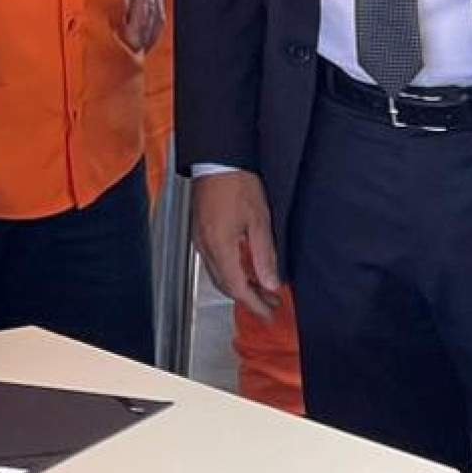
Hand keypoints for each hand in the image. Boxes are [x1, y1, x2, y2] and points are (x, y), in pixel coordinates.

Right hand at [193, 171, 280, 322]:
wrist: (217, 160)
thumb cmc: (237, 183)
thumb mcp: (259, 221)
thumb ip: (264, 255)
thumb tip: (271, 283)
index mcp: (220, 246)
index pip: (237, 287)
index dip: (254, 304)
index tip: (270, 312)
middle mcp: (206, 247)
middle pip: (225, 285)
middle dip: (249, 298)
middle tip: (270, 304)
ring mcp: (200, 239)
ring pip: (219, 274)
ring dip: (240, 285)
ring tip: (262, 287)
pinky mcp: (200, 231)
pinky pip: (214, 261)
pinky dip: (231, 271)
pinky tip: (245, 267)